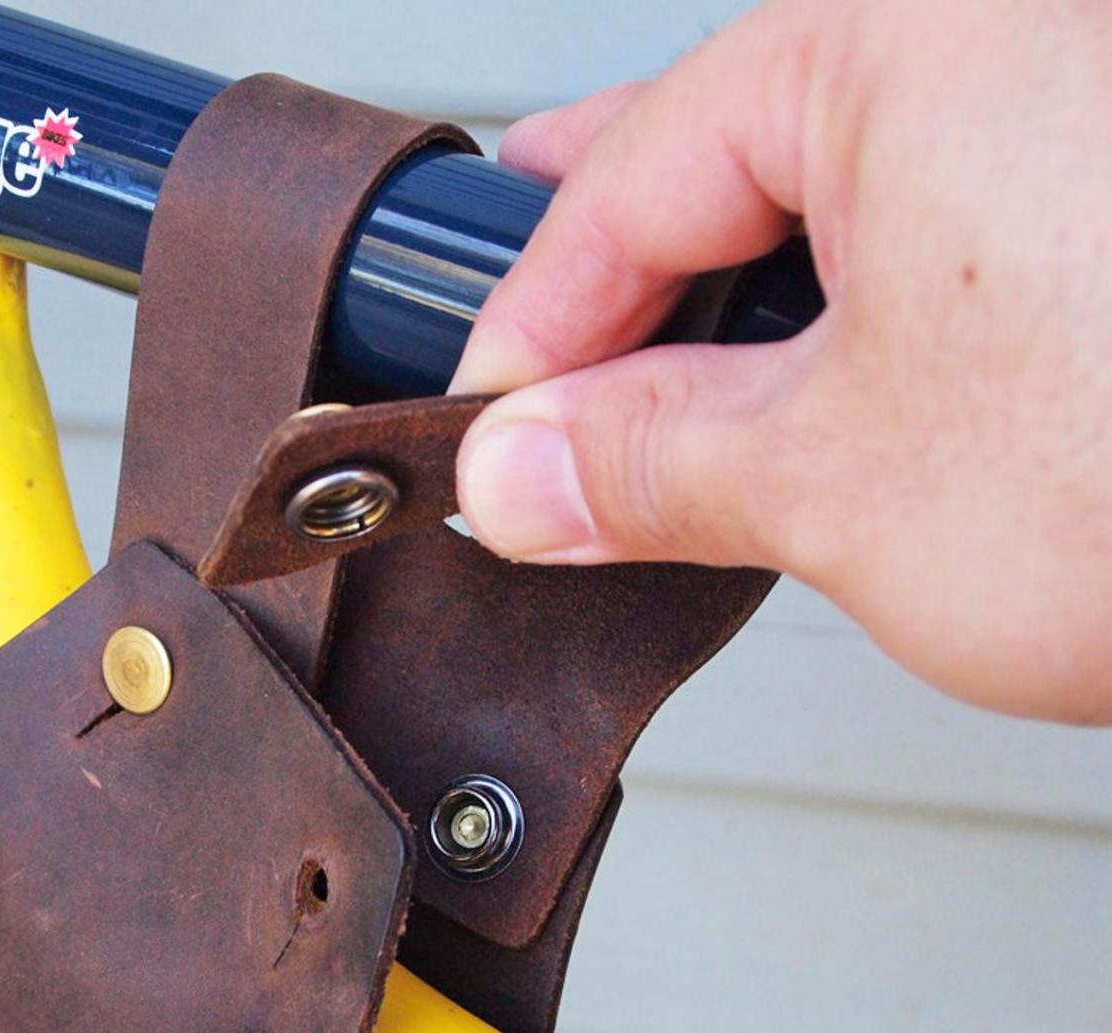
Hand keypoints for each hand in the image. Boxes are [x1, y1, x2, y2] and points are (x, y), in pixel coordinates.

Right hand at [451, 0, 1111, 724]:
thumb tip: (519, 469)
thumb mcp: (844, 481)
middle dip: (620, 256)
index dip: (533, 317)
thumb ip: (647, 464)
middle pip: (737, 141)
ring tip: (659, 363)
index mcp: (912, 34)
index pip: (635, 174)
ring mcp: (1083, 110)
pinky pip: (958, 219)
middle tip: (534, 325)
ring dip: (743, 292)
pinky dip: (866, 306)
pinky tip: (830, 372)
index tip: (487, 425)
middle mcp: (1018, 30)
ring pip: (852, 182)